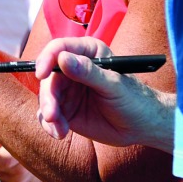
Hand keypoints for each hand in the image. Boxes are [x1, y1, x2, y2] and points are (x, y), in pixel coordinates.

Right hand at [34, 37, 175, 153]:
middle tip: (52, 115)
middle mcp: (73, 68)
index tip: (41, 74)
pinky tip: (60, 133)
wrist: (141, 126)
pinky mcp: (65, 109)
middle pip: (48, 77)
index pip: (59, 49)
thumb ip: (88, 72)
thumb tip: (62, 58)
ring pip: (46, 97)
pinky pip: (48, 115)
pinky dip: (50, 125)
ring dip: (49, 113)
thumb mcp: (113, 85)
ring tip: (59, 129)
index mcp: (87, 53)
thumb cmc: (133, 99)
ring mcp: (67, 90)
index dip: (47, 59)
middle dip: (48, 97)